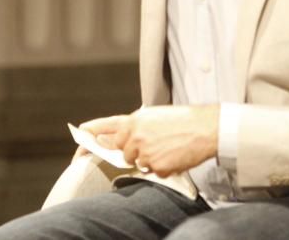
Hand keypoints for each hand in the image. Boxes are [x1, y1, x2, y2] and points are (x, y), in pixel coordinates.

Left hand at [81, 105, 218, 176]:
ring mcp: (145, 153)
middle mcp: (134, 137)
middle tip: (154, 144)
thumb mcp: (152, 116)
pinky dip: (164, 168)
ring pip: (139, 164)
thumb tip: (111, 138)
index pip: (105, 127)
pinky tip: (174, 156)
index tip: (81, 134)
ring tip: (167, 148)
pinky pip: (155, 173)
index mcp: (132, 121)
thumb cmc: (181, 120)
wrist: (206, 129)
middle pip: (123, 153)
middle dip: (134, 152)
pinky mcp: (157, 167)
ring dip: (150, 160)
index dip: (92, 132)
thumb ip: (130, 126)